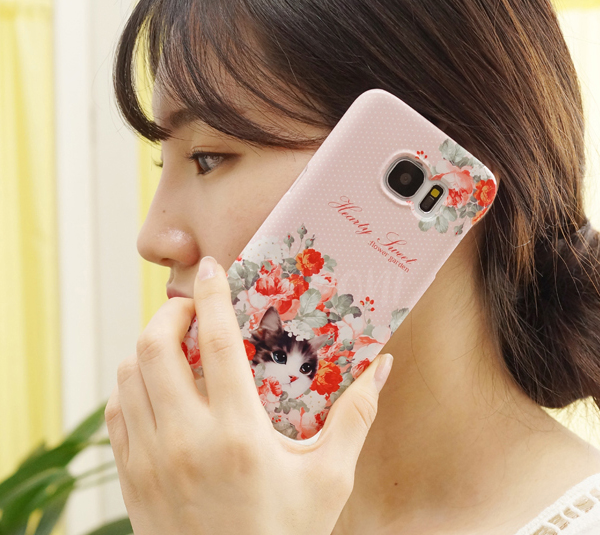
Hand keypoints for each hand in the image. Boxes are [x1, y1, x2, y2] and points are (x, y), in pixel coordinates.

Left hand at [105, 255, 393, 534]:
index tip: (212, 268)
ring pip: (129, 375)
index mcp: (237, 435)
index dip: (210, 297)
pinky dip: (132, 384)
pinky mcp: (131, 478)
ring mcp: (149, 460)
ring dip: (149, 347)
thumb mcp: (329, 479)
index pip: (212, 344)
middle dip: (169, 313)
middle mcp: (184, 441)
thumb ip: (356, 416)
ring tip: (177, 345)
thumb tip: (382, 368)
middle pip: (154, 348)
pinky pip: (117, 412)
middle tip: (192, 310)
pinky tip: (159, 388)